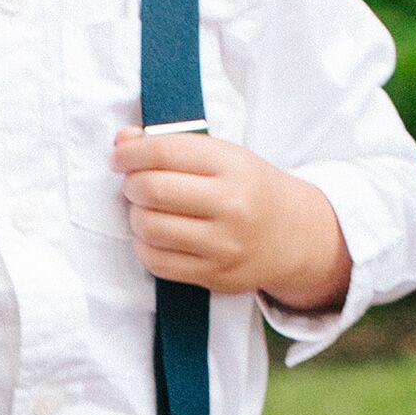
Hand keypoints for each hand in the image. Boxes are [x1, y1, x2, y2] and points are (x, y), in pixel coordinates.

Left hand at [113, 131, 352, 311]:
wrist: (295, 236)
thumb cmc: (251, 189)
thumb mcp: (225, 156)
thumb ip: (174, 145)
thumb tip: (123, 140)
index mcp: (233, 166)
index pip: (165, 152)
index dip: (130, 152)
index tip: (120, 156)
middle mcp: (230, 205)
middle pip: (152, 190)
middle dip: (131, 185)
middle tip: (135, 184)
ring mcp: (222, 244)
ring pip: (149, 228)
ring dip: (135, 216)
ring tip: (147, 210)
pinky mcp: (214, 274)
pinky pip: (157, 262)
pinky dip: (145, 246)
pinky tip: (156, 236)